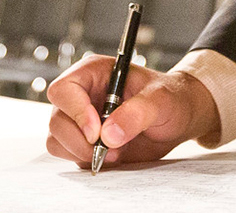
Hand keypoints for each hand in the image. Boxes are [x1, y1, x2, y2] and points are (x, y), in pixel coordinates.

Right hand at [45, 54, 220, 167]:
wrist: (178, 119)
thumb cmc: (171, 99)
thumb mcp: (161, 99)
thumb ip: (137, 113)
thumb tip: (108, 135)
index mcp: (93, 73)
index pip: (63, 90)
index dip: (75, 112)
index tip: (97, 133)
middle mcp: (81, 95)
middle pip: (57, 120)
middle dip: (80, 141)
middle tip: (111, 150)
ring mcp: (79, 120)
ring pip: (57, 141)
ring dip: (83, 153)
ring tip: (116, 153)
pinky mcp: (83, 142)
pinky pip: (69, 156)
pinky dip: (87, 162)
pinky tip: (113, 156)